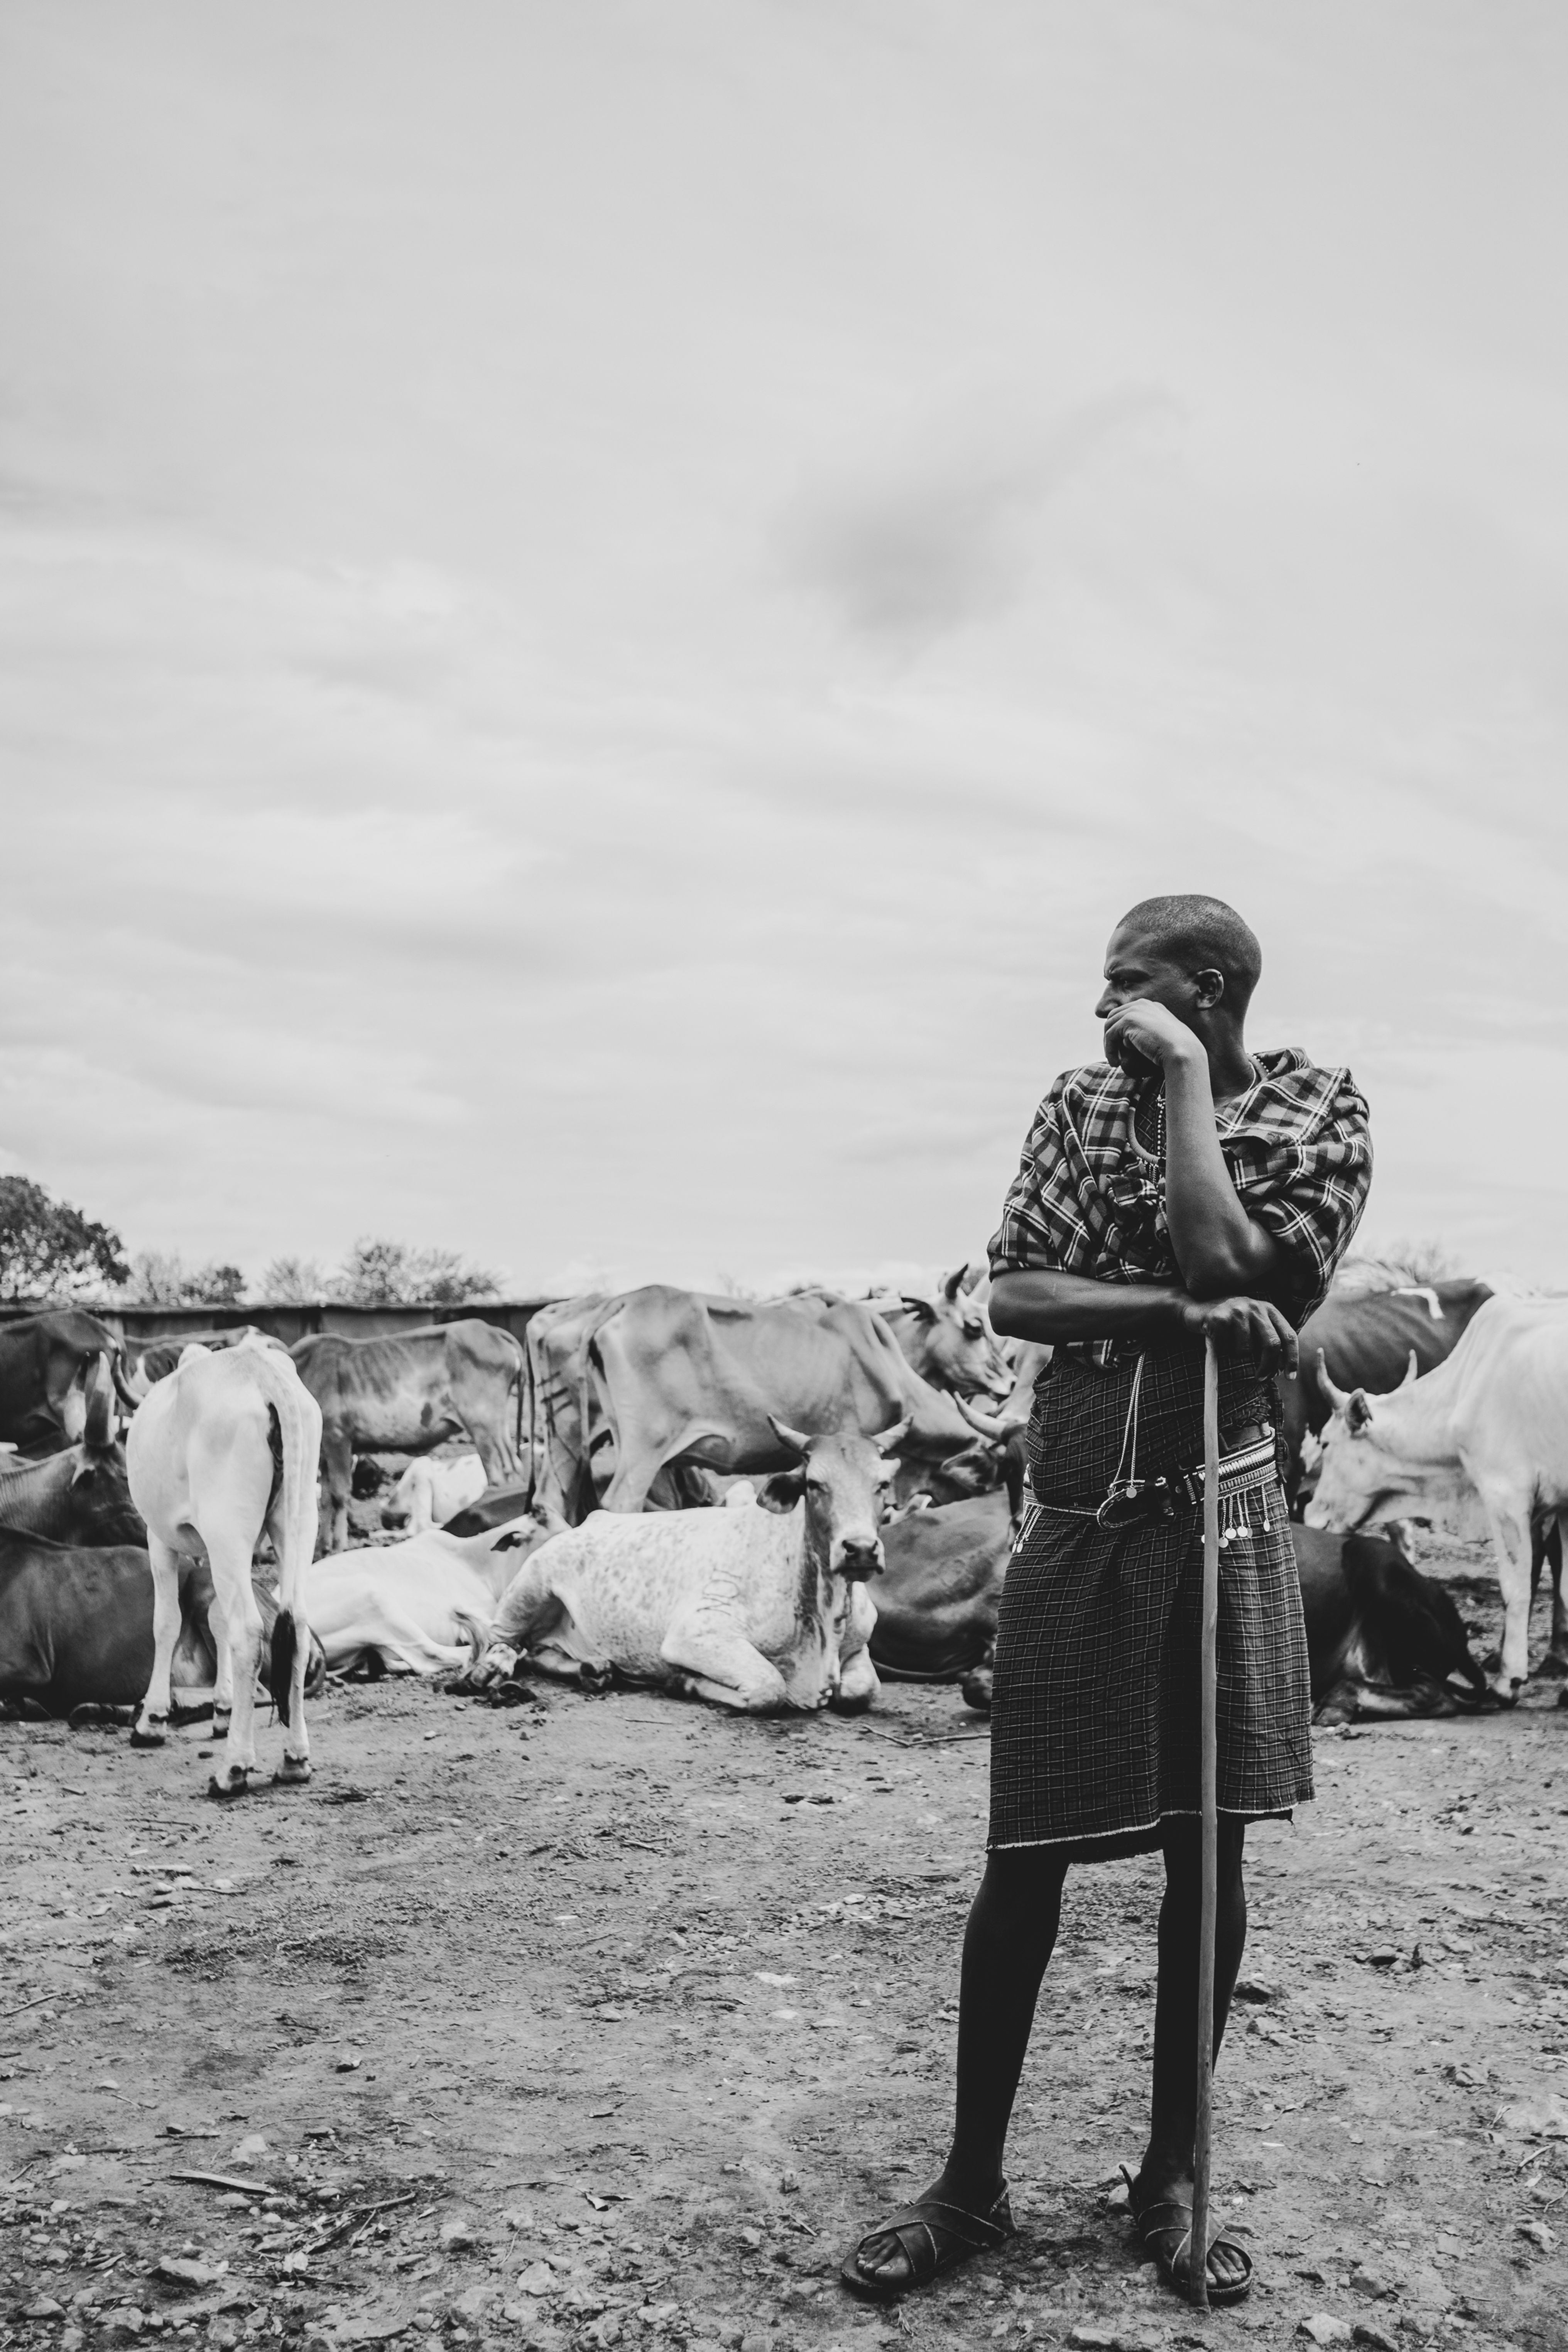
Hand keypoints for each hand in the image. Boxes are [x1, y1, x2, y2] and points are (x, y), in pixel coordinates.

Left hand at [1103, 997, 1199, 1076]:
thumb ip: (1147, 1034)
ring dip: (1109, 1045)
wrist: (1182, 1050)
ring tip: (1114, 1061)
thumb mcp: (1162, 1037)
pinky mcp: (1128, 1020)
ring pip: (1110, 1026)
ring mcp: (1135, 1010)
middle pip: (1114, 1017)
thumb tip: (1127, 1041)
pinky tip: (1115, 1062)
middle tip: (1115, 1055)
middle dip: (1111, 1036)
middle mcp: (1142, 1004)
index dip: (1120, 1031)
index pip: (1127, 1014)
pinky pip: (1110, 1035)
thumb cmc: (1177, 1050)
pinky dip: (1109, 1049)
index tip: (1121, 1048)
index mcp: (1152, 1006)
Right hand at [1174, 1293, 1298, 1379]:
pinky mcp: (1218, 1318)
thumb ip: (1268, 1338)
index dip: (1292, 1358)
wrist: (1194, 1304)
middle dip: (1268, 1366)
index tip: (1290, 1377)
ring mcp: (1236, 1311)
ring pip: (1245, 1350)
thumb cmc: (1228, 1321)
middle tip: (1261, 1378)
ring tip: (1228, 1343)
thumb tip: (1281, 1366)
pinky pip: (1225, 1349)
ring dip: (1236, 1355)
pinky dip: (1221, 1351)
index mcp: (1268, 1309)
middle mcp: (1255, 1307)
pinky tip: (1216, 1340)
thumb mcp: (1252, 1324)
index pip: (1288, 1335)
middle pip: (1271, 1344)